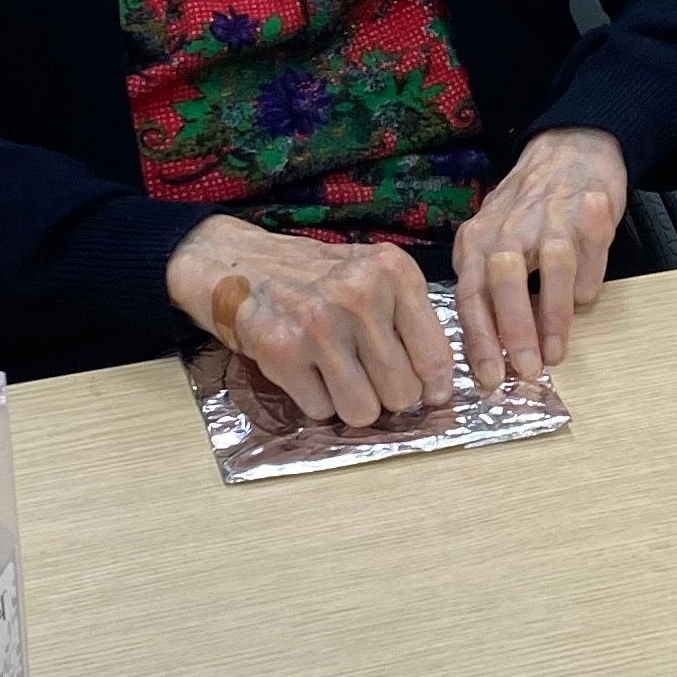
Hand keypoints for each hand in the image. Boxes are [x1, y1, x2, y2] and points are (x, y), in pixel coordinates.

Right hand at [166, 216, 452, 427]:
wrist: (238, 264)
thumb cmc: (317, 277)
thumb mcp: (374, 276)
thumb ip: (410, 321)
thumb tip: (437, 390)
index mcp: (394, 273)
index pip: (435, 356)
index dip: (435, 387)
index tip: (429, 394)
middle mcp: (360, 294)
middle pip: (402, 393)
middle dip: (387, 396)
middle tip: (366, 375)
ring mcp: (318, 323)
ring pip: (364, 411)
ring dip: (351, 403)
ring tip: (335, 372)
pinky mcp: (281, 351)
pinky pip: (321, 410)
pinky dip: (314, 399)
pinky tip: (303, 368)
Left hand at [451, 128, 627, 387]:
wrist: (571, 147)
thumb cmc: (528, 209)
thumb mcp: (492, 241)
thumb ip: (488, 288)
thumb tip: (492, 352)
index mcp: (478, 239)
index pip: (470, 293)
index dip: (479, 339)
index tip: (489, 377)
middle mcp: (509, 225)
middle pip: (503, 280)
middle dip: (514, 330)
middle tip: (526, 371)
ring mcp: (553, 215)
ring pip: (550, 267)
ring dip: (553, 315)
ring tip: (556, 353)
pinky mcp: (592, 209)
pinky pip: (590, 254)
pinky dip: (587, 282)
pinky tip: (584, 299)